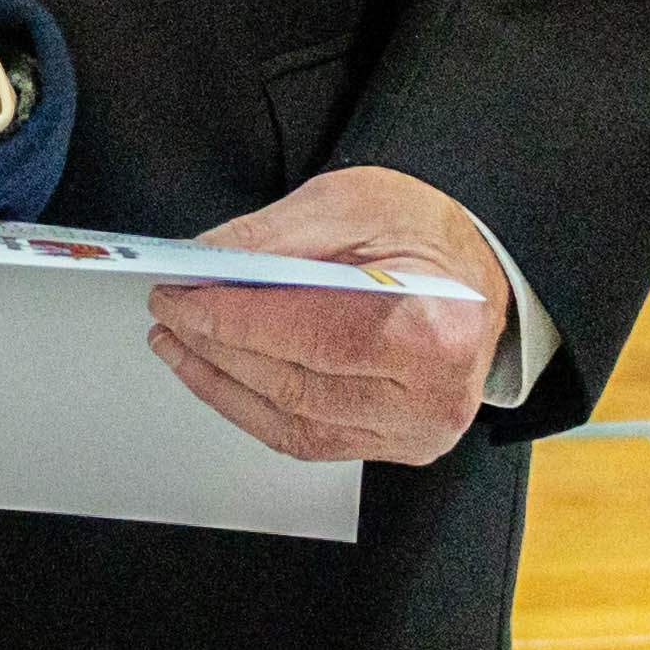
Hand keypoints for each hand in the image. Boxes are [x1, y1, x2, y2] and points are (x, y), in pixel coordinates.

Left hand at [152, 166, 507, 468]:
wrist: (481, 277)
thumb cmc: (430, 238)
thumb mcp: (358, 203)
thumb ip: (278, 236)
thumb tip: (205, 262)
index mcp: (434, 327)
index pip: (313, 333)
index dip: (233, 319)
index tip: (177, 297)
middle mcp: (431, 394)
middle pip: (297, 383)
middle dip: (218, 348)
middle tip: (169, 314)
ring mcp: (416, 431)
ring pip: (294, 422)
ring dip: (223, 384)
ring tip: (180, 345)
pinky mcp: (397, 446)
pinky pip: (308, 440)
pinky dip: (253, 409)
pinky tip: (220, 378)